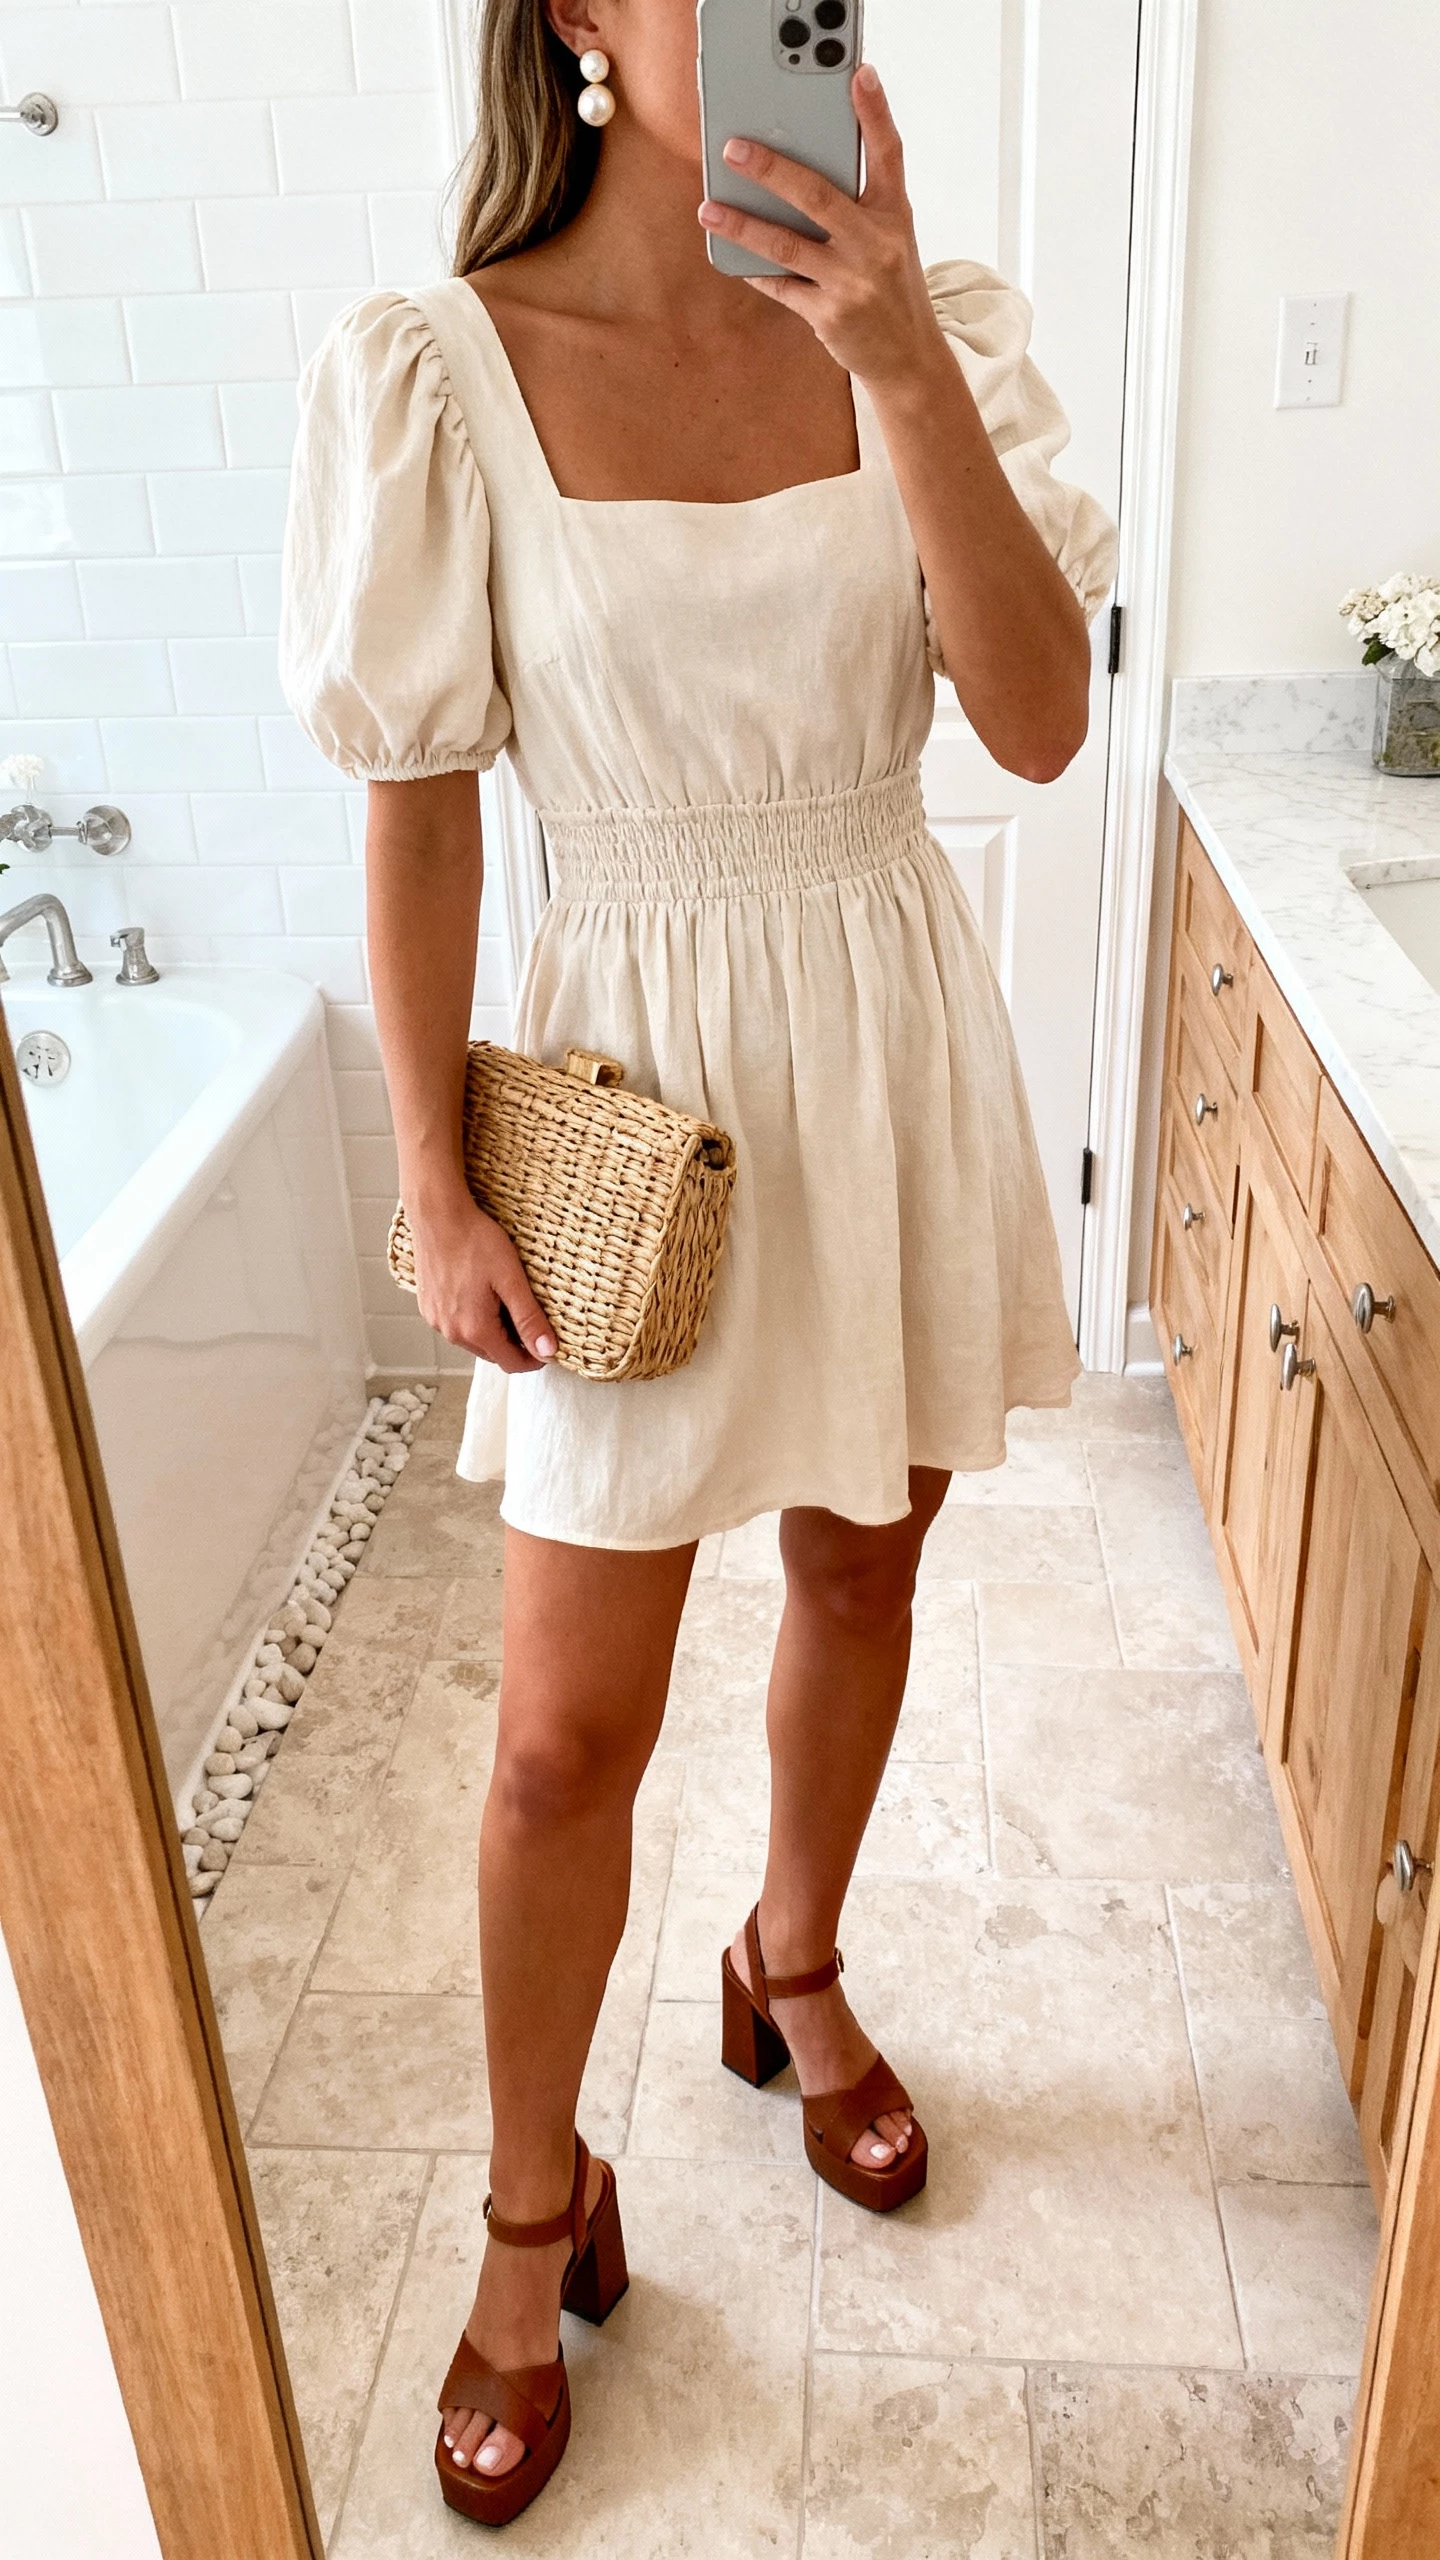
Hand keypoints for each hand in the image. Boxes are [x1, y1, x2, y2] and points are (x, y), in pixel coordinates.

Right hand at [410, 1193, 556, 1374]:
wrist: (438, 1215)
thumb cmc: (475, 1241)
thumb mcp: (512, 1279)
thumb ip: (530, 1319)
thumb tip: (548, 1351)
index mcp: (475, 1329)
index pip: (511, 1363)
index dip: (534, 1359)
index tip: (548, 1346)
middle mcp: (451, 1332)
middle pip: (492, 1353)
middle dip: (514, 1344)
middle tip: (532, 1319)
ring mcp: (436, 1320)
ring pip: (474, 1341)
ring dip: (494, 1332)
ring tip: (506, 1302)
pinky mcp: (428, 1307)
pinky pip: (457, 1325)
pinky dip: (474, 1319)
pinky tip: (482, 1295)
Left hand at [698, 66, 944, 388]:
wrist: (907, 356)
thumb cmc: (891, 286)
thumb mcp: (890, 238)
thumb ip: (857, 203)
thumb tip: (794, 173)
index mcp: (894, 215)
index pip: (888, 154)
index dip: (875, 113)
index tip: (859, 74)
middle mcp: (876, 244)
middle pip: (818, 196)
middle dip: (772, 170)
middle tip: (734, 149)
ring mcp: (852, 282)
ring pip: (787, 245)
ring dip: (742, 226)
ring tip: (709, 209)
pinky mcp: (829, 315)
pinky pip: (781, 286)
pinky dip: (755, 270)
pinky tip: (732, 257)